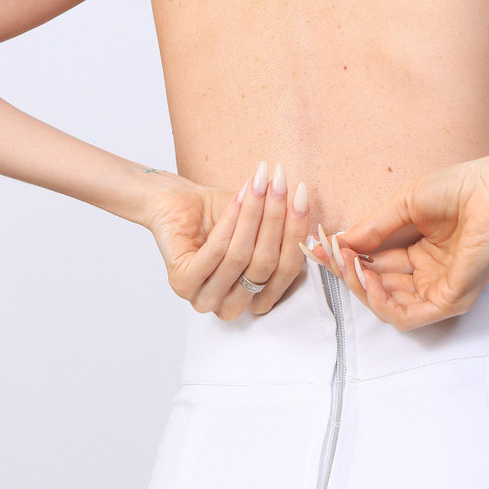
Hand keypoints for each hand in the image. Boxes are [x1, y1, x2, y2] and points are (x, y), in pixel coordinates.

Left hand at [143, 161, 310, 318]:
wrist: (175, 203)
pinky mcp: (183, 283)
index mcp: (255, 299)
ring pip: (242, 257)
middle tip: (281, 183)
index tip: (303, 195)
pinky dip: (232, 221)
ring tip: (261, 182)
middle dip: (276, 218)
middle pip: (266, 264)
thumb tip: (313, 226)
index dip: (297, 231)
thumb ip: (283, 234)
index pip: (287, 270)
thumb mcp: (258, 226)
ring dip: (255, 215)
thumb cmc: (219, 216)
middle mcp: (232, 306)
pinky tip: (241, 196)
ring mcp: (205, 299)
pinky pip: (217, 252)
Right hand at [302, 154, 488, 330]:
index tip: (316, 246)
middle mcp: (428, 277)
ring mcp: (440, 291)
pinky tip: (368, 277)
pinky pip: (408, 315)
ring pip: (388, 306)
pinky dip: (381, 301)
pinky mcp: (451, 300)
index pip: (374, 266)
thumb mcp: (403, 206)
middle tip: (330, 254)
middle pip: (377, 288)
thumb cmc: (459, 188)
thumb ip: (372, 229)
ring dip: (361, 287)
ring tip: (349, 263)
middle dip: (348, 273)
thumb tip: (337, 244)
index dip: (345, 259)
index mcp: (419, 255)